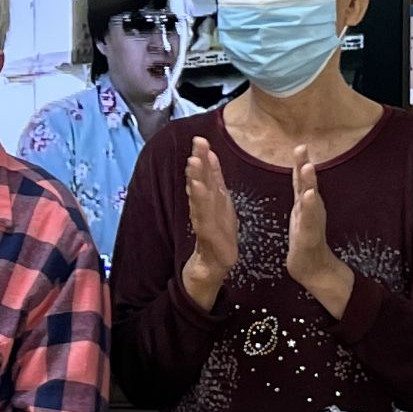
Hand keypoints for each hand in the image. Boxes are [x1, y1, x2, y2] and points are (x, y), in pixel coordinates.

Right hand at [180, 136, 237, 308]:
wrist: (211, 272)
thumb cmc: (215, 241)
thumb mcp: (219, 212)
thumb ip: (214, 188)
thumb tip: (210, 162)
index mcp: (214, 204)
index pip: (210, 178)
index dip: (206, 159)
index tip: (202, 139)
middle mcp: (206, 211)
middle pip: (203, 184)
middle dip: (200, 163)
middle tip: (197, 142)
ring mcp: (206, 224)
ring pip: (200, 200)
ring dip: (197, 181)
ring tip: (193, 163)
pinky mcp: (208, 238)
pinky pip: (203, 218)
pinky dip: (200, 204)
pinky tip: (197, 191)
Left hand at [284, 146, 353, 315]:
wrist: (313, 268)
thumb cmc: (305, 238)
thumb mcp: (301, 211)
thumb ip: (302, 191)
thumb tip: (301, 171)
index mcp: (305, 203)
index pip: (301, 179)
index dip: (300, 162)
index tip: (299, 145)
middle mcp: (311, 209)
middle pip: (307, 184)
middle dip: (304, 166)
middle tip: (302, 148)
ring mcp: (311, 222)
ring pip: (310, 200)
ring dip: (309, 183)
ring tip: (308, 167)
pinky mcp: (309, 236)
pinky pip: (309, 220)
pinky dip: (310, 208)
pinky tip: (309, 196)